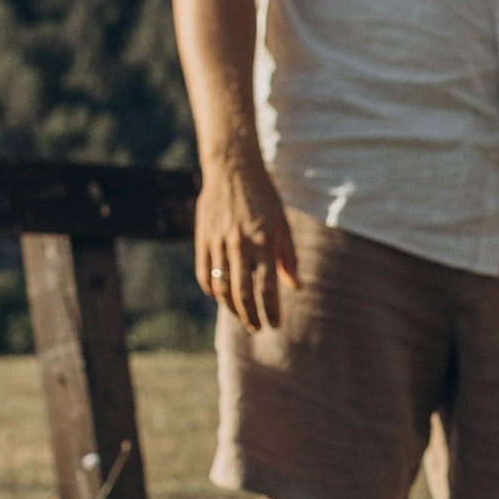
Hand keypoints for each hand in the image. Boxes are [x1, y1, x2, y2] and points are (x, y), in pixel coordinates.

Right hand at [194, 151, 297, 331]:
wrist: (233, 170)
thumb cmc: (264, 200)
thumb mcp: (283, 227)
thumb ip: (288, 259)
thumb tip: (295, 288)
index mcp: (264, 245)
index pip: (268, 289)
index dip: (271, 311)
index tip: (275, 325)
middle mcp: (240, 247)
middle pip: (243, 295)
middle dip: (251, 317)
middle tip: (257, 328)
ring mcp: (219, 244)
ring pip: (222, 288)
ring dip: (232, 308)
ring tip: (241, 317)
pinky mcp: (203, 239)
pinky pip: (204, 275)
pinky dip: (212, 291)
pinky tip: (222, 298)